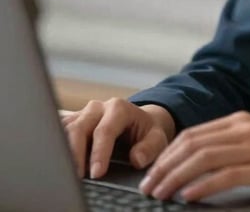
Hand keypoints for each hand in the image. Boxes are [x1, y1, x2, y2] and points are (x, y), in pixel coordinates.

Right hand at [61, 99, 175, 179]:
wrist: (138, 122)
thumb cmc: (146, 132)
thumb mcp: (157, 137)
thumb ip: (150, 147)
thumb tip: (137, 159)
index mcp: (119, 108)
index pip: (105, 130)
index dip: (99, 152)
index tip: (96, 173)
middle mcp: (98, 108)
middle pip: (79, 128)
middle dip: (75, 154)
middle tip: (76, 177)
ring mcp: (83, 113)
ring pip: (65, 129)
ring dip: (62, 150)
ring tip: (63, 173)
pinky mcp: (72, 122)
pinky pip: (58, 131)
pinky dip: (55, 145)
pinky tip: (55, 161)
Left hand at [139, 112, 249, 202]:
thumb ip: (233, 151)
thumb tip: (196, 171)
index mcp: (242, 121)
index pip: (193, 134)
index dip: (167, 154)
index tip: (151, 173)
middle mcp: (245, 128)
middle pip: (192, 143)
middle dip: (163, 166)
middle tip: (146, 187)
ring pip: (203, 157)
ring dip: (174, 177)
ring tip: (158, 194)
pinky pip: (224, 175)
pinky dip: (201, 186)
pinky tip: (187, 198)